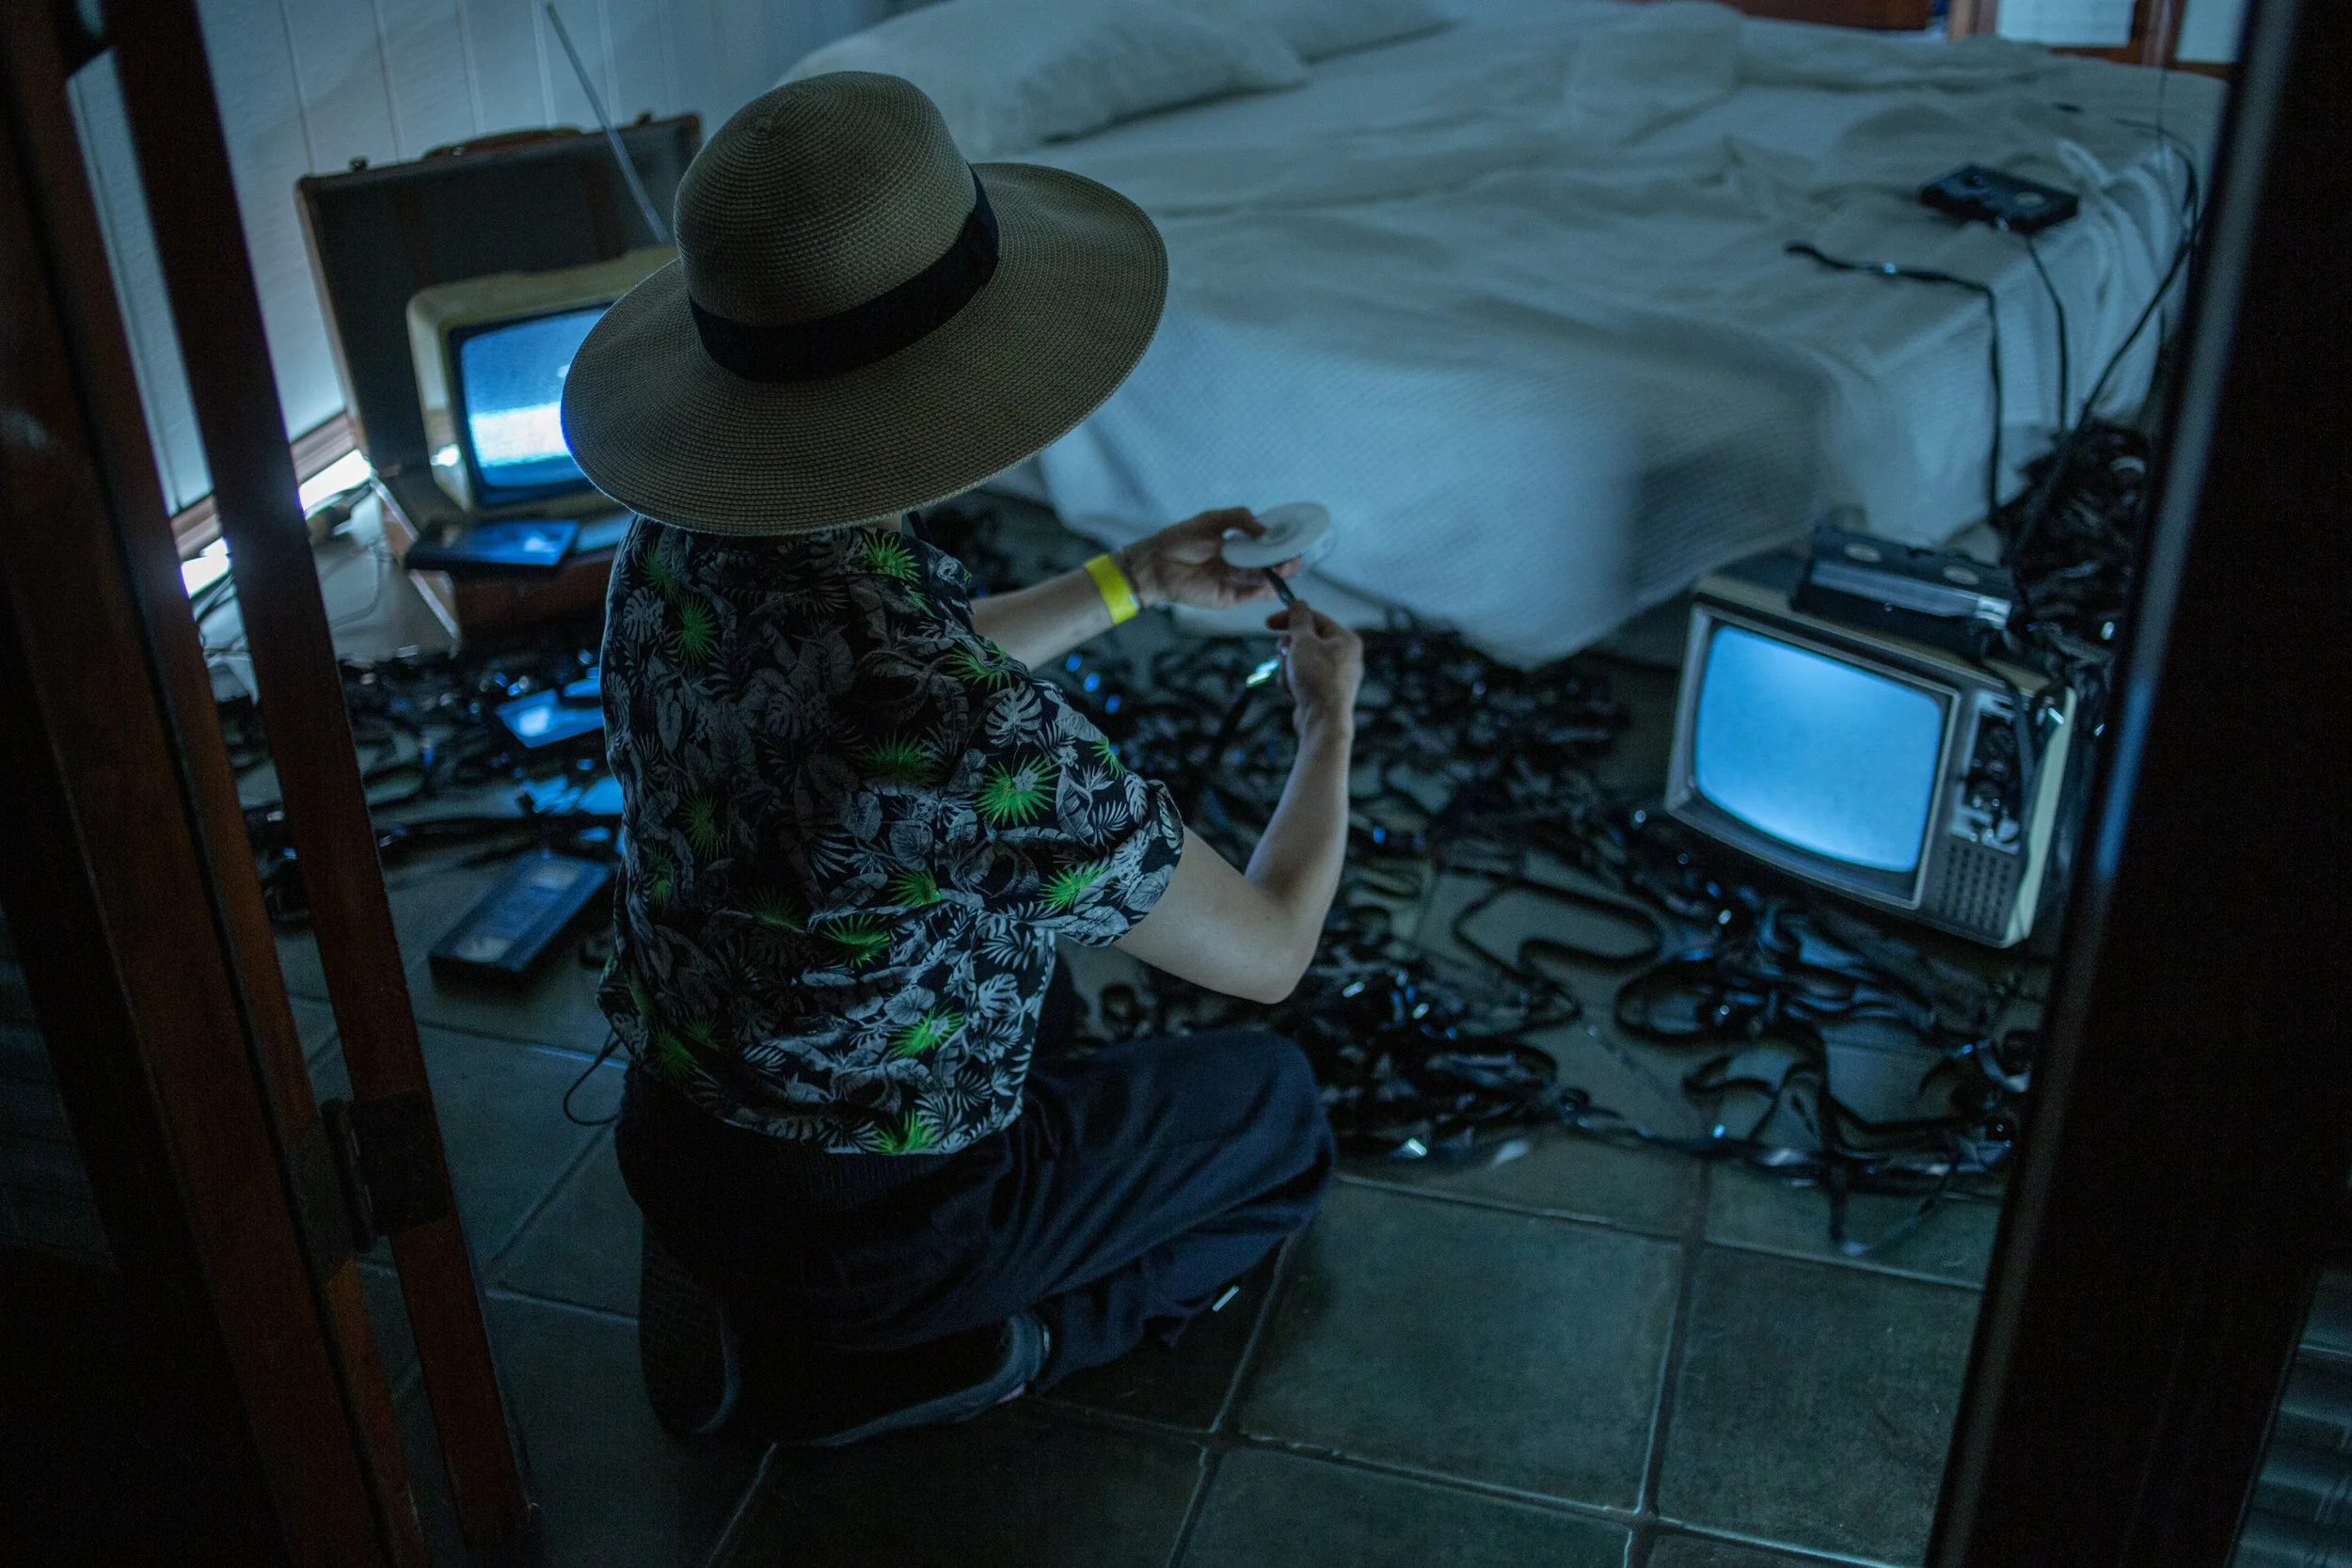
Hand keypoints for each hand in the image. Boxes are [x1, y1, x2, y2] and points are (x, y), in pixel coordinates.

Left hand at [1120, 507, 1303, 611]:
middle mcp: (1241, 562)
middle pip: (1270, 563)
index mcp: (1238, 543)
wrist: (1157, 563)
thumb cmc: (1181, 539)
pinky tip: (1274, 582)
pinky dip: (1266, 590)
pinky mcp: (1230, 597)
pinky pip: (1253, 594)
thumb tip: (1265, 529)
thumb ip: (1240, 519)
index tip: (1294, 539)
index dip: (1281, 542)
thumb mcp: (1213, 520)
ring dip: (1278, 575)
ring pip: (1265, 579)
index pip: (1266, 544)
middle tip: (1293, 557)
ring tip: (1287, 567)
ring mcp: (1236, 581)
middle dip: (1285, 560)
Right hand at [1266, 599, 1361, 737]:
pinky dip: (1292, 682)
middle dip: (1289, 649)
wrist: (1323, 720)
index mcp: (1345, 639)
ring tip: (1290, 678)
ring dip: (1287, 667)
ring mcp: (1334, 675)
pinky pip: (1302, 677)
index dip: (1290, 618)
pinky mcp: (1323, 691)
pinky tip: (1292, 691)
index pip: (1314, 618)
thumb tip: (1298, 603)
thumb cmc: (1317, 679)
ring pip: (1300, 660)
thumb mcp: (1303, 642)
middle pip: (1306, 640)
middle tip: (1285, 654)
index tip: (1269, 623)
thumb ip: (1298, 621)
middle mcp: (1344, 656)